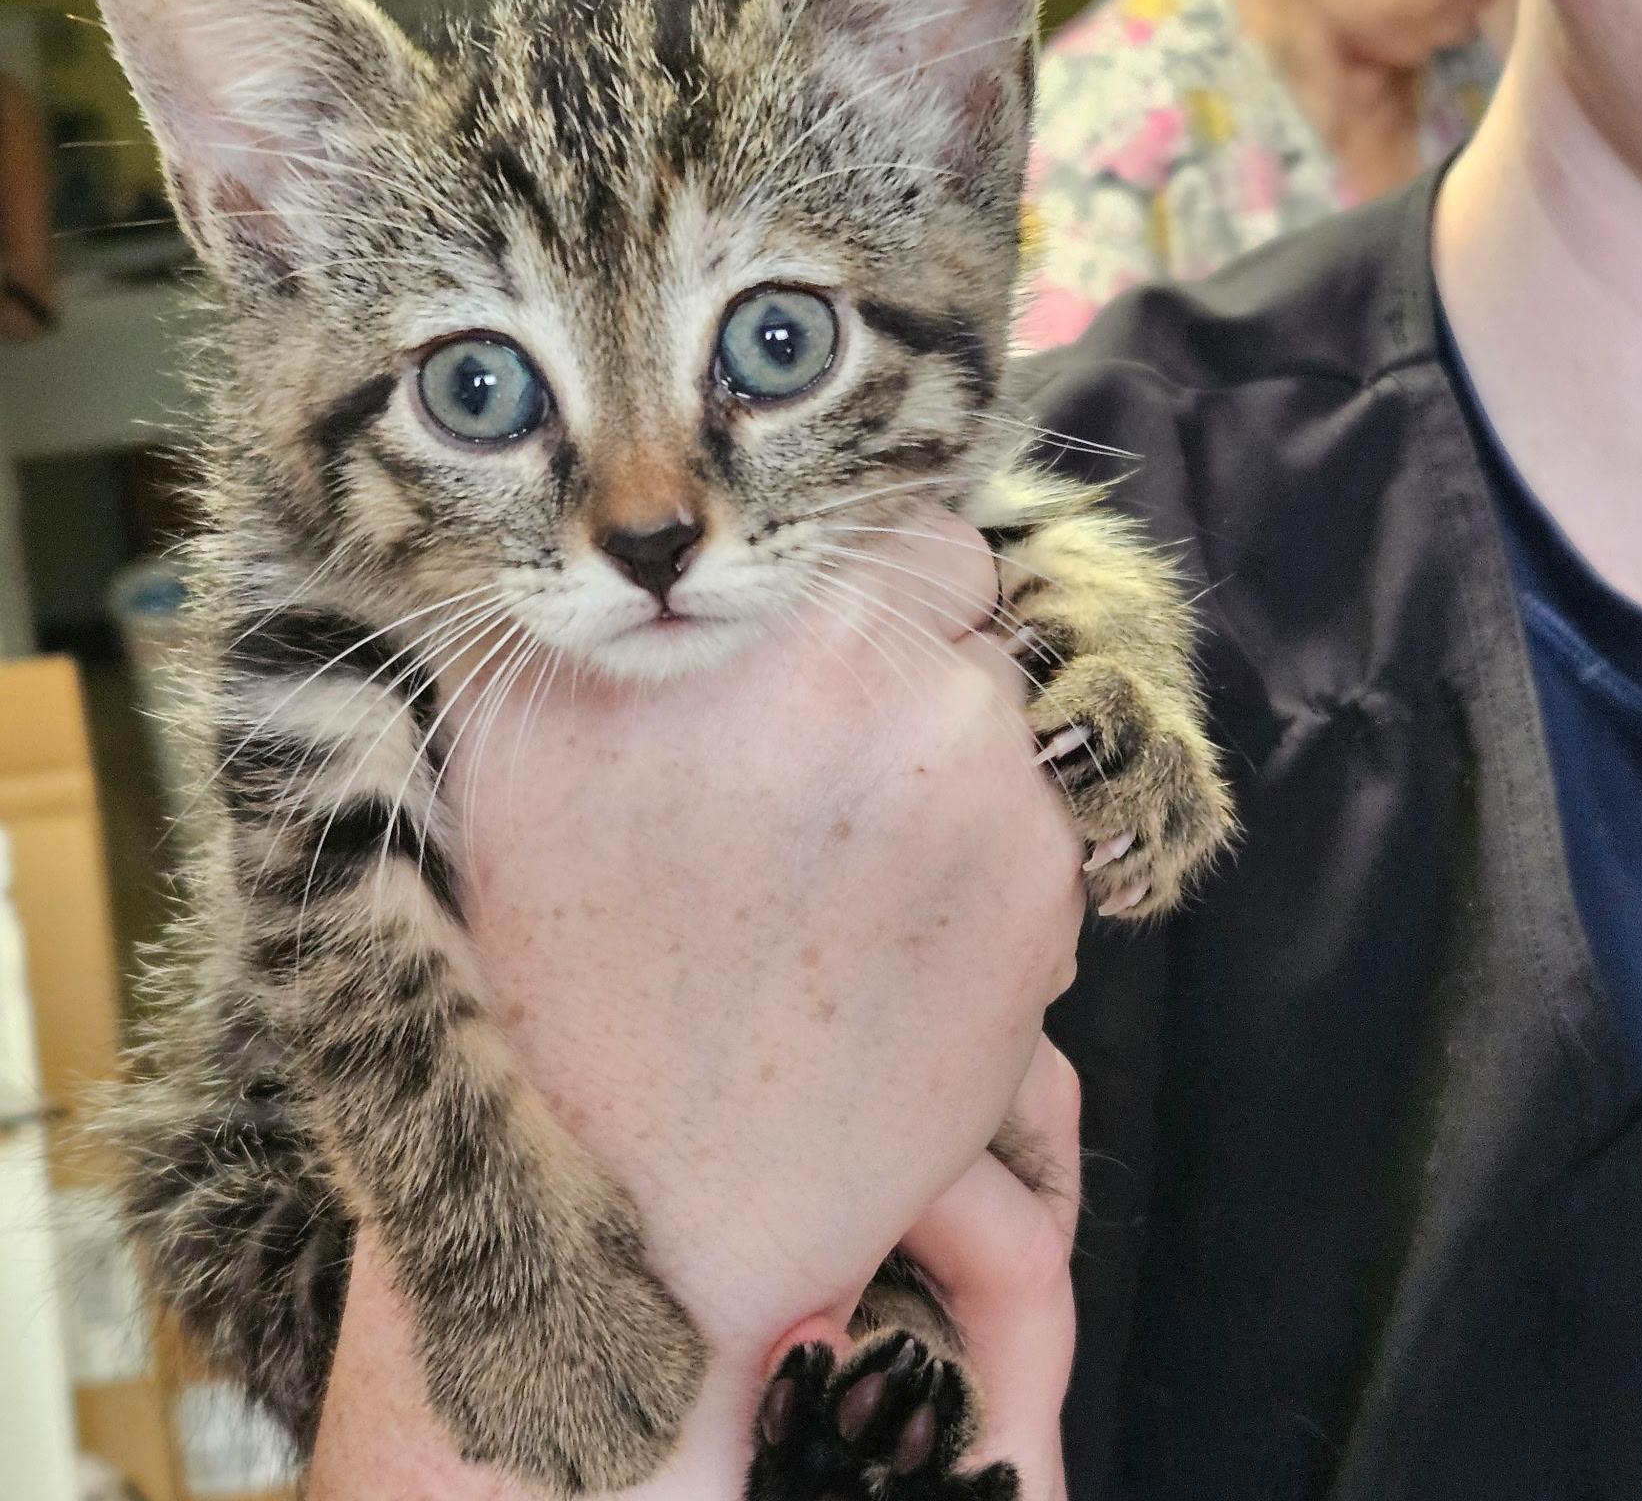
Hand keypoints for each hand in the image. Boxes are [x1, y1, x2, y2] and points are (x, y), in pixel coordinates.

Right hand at [307, 512, 1085, 1496]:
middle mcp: (862, 677)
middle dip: (924, 649)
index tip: (835, 645)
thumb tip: (690, 533)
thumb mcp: (514, 749)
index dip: (864, 577)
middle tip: (848, 762)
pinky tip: (904, 934)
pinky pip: (1051, 818)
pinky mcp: (1050, 886)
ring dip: (964, 753)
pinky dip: (999, 854)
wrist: (663, 1201)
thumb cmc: (565, 977)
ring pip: (1014, 703)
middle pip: (962, 588)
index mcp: (731, 623)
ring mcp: (975, 779)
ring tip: (859, 871)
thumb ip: (609, 609)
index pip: (878, 516)